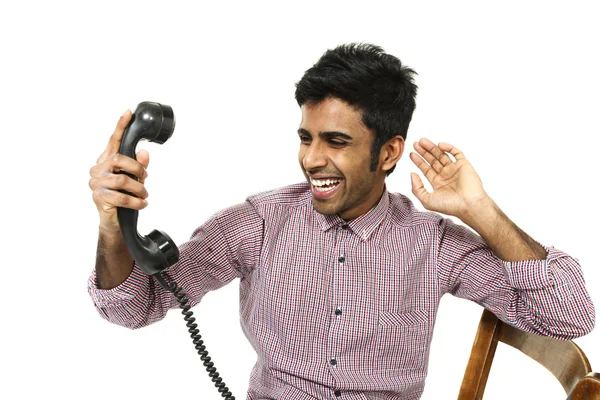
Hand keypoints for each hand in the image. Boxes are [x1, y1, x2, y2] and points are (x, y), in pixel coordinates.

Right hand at [89, 110, 149, 231]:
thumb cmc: (123, 197)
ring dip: (139, 188)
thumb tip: (144, 153)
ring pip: (122, 180)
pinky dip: (137, 201)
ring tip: (144, 195)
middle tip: (145, 176)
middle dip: (137, 168)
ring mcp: (96, 183)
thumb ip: (138, 165)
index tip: (129, 112)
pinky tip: (142, 204)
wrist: (114, 221)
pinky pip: (122, 197)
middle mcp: (98, 169)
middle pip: (119, 159)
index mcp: (106, 160)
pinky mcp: (99, 197)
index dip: (120, 126)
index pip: (113, 141)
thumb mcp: (135, 179)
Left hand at [409, 138, 488, 218]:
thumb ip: (417, 188)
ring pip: (442, 155)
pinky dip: (448, 148)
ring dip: (432, 147)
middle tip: (415, 144)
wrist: (469, 205)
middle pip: (432, 160)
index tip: (411, 154)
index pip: (426, 169)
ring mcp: (455, 169)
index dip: (418, 161)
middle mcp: (446, 176)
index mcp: (438, 183)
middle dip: (424, 152)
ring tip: (422, 141)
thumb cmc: (450, 206)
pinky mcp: (464, 165)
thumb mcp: (426, 200)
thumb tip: (412, 174)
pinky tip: (439, 145)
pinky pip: (456, 153)